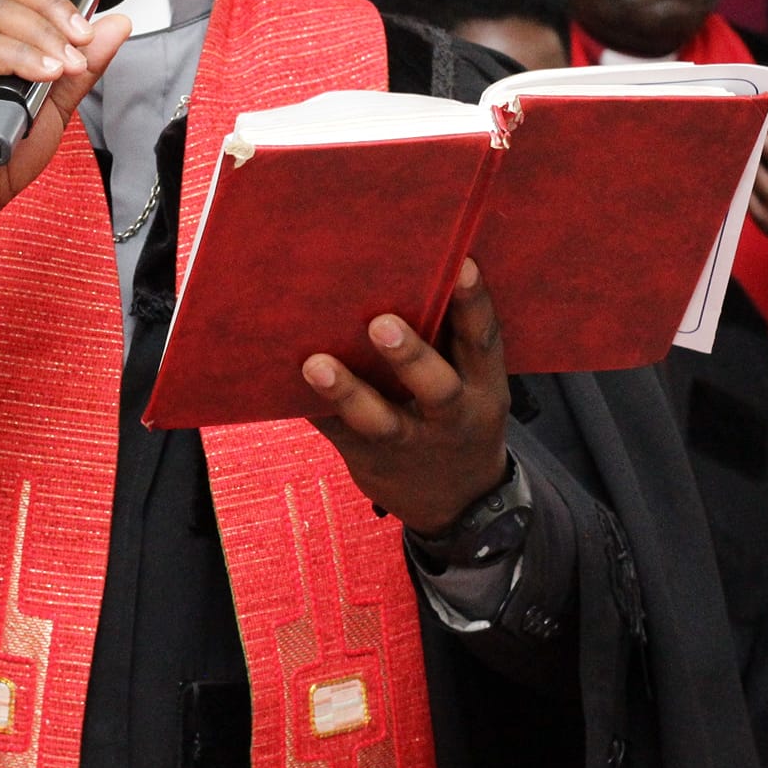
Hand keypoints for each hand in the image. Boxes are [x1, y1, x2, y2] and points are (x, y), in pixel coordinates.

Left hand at [303, 258, 511, 535]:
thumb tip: (398, 271)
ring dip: (347, 393)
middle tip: (380, 323)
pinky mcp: (371, 460)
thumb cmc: (455, 413)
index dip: (475, 304)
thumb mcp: (472, 382)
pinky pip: (339, 434)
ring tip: (315, 365)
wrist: (459, 501)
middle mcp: (453, 418)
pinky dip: (315, 408)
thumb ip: (445, 339)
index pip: (483, 343)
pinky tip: (283, 383)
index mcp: (484, 387)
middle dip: (410, 357)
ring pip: (381, 422)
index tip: (462, 265)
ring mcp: (411, 445)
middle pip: (438, 389)